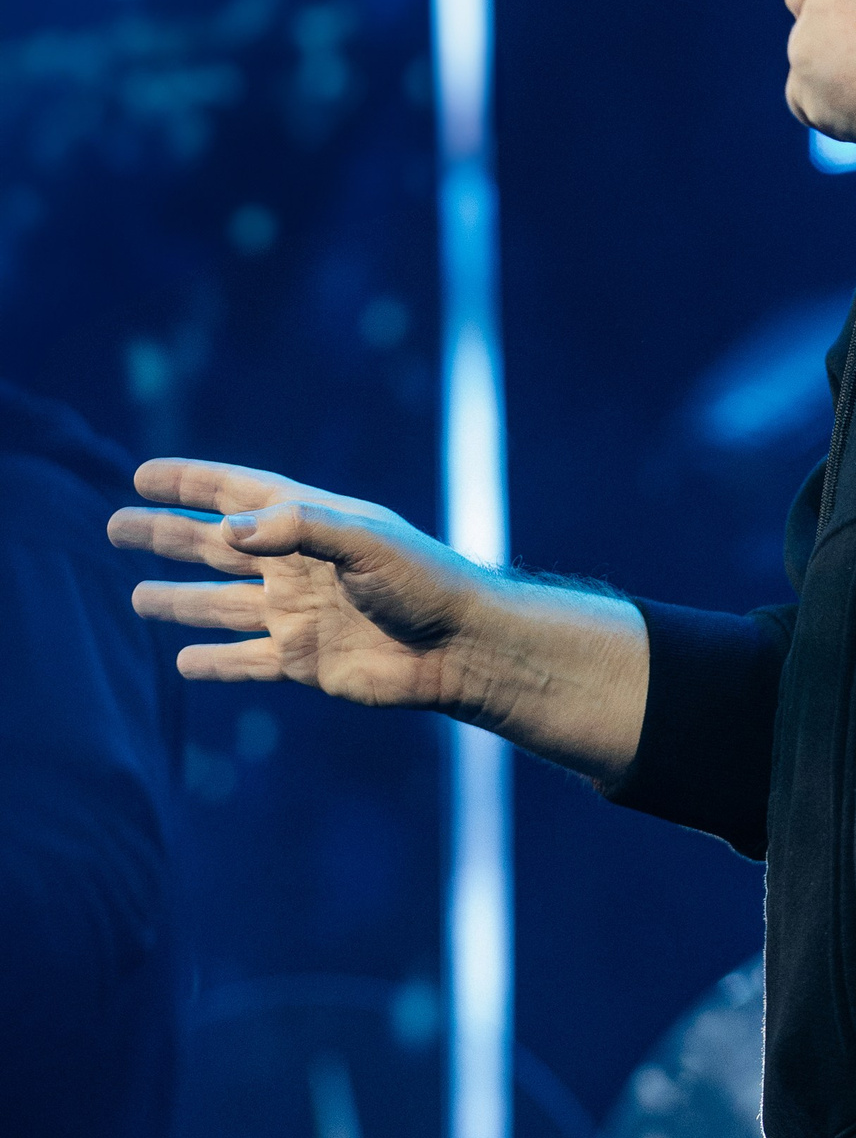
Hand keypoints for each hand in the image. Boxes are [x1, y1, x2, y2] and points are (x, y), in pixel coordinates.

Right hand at [111, 458, 489, 711]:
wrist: (461, 646)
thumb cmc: (423, 579)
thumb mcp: (364, 537)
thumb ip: (297, 526)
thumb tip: (227, 528)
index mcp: (309, 522)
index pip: (235, 493)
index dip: (188, 483)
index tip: (140, 474)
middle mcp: (295, 565)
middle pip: (215, 546)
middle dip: (165, 535)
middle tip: (113, 526)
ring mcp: (296, 614)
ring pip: (220, 605)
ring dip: (179, 599)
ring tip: (138, 596)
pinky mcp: (303, 662)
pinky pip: (245, 661)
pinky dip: (213, 663)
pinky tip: (182, 662)